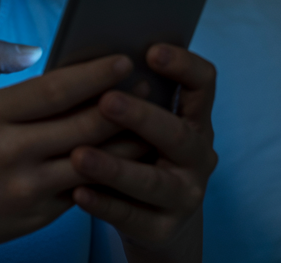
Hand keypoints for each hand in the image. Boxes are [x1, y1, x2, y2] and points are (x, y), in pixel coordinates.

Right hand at [0, 40, 134, 262]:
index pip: (53, 90)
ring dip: (128, 139)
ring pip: (94, 160)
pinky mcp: (41, 214)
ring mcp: (27, 187)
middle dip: (123, 104)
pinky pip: (87, 187)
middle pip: (83, 125)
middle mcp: (9, 152)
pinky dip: (113, 170)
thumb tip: (34, 48)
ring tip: (151, 118)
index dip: (94, 75)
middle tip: (150, 86)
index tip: (123, 60)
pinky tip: (131, 153)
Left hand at [69, 44, 217, 262]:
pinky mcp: (162, 229)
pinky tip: (78, 193)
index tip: (151, 51)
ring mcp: (184, 194)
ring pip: (152, 181)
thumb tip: (86, 64)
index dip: (183, 65)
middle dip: (142, 116)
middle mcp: (197, 155)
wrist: (154, 220)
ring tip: (79, 155)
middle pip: (177, 133)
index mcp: (194, 119)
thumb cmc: (137, 153)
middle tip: (107, 101)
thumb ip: (125, 95)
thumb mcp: (140, 125)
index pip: (202, 84)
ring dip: (115, 167)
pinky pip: (131, 216)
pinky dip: (103, 204)